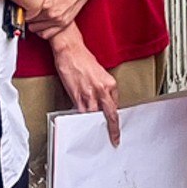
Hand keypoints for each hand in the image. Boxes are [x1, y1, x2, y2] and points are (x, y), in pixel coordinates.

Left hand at [27, 0, 111, 37]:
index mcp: (46, 3)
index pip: (25, 13)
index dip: (22, 9)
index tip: (22, 6)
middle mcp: (52, 14)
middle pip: (29, 22)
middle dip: (27, 16)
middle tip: (28, 10)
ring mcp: (58, 20)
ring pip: (36, 29)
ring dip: (34, 23)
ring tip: (34, 16)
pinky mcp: (64, 24)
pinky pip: (46, 34)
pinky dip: (42, 30)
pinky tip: (41, 23)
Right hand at [52, 28, 120, 144]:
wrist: (69, 49)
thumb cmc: (82, 58)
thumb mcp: (99, 73)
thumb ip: (102, 88)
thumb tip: (102, 101)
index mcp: (110, 83)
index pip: (115, 105)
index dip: (115, 118)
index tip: (116, 126)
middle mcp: (102, 89)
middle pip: (110, 114)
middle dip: (113, 129)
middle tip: (114, 138)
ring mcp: (89, 94)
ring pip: (95, 115)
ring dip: (95, 125)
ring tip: (96, 134)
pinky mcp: (77, 95)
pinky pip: (81, 112)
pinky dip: (82, 119)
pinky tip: (82, 124)